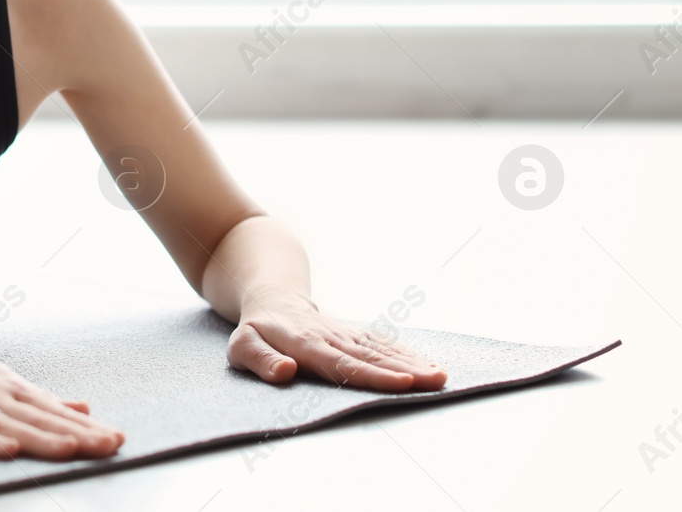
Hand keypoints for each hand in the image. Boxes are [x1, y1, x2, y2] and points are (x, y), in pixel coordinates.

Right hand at [0, 348, 125, 460]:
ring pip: (8, 424)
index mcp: (7, 385)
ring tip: (72, 449)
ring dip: (41, 438)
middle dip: (77, 433)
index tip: (116, 436)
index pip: (53, 408)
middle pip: (39, 417)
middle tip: (111, 444)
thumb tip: (82, 405)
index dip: (85, 424)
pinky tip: (6, 450)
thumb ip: (39, 398)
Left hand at [228, 289, 447, 391]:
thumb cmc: (256, 330)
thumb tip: (285, 373)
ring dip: (412, 363)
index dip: (372, 375)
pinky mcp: (355, 334)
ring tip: (440, 376)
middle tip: (436, 381)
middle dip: (406, 371)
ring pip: (381, 349)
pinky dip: (406, 354)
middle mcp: (331, 337)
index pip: (343, 365)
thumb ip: (260, 360)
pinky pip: (383, 343)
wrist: (273, 298)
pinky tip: (428, 365)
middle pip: (371, 357)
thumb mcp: (241, 346)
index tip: (402, 382)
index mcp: (305, 344)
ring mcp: (346, 334)